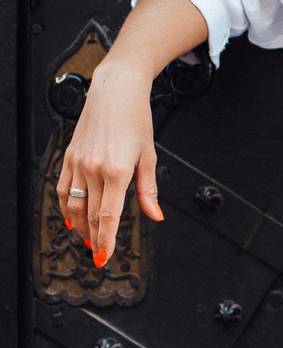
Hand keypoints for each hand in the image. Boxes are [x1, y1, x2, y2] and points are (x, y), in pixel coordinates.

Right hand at [56, 61, 164, 267]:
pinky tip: (70, 219)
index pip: (108, 216)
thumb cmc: (136, 119)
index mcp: (117, 171)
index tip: (105, 257)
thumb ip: (148, 190)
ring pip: (73, 205)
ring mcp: (79, 163)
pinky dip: (64, 207)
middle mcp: (94, 169)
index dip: (106, 240)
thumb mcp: (149, 155)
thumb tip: (156, 216)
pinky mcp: (70, 156)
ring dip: (79, 226)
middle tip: (98, 254)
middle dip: (94, 238)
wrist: (115, 91)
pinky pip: (61, 188)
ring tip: (88, 239)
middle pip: (90, 215)